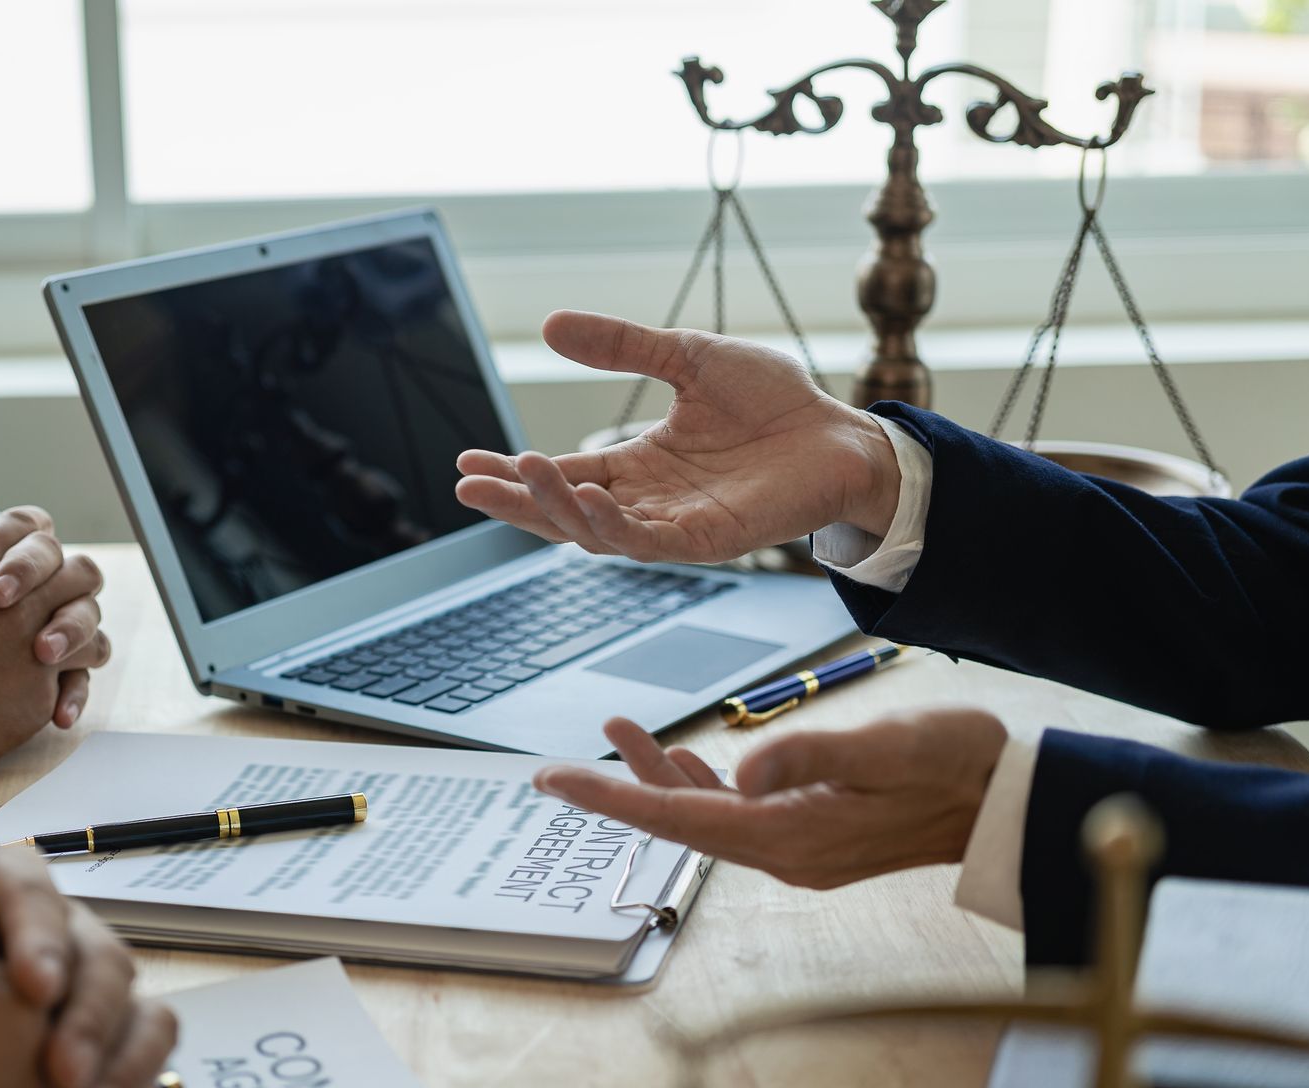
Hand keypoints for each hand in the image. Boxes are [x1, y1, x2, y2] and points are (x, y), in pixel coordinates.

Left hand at [0, 847, 178, 1087]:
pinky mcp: (93, 1058)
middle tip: (61, 1074)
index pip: (30, 888)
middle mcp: (44, 938)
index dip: (42, 932)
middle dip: (91, 1014)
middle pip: (101, 953)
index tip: (32, 988)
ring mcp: (75, 1000)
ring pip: (138, 1011)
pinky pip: (142, 1072)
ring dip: (122, 1063)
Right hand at [456, 311, 899, 563]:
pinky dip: (611, 523)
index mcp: (637, 465)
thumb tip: (552, 324)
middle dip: (515, 500)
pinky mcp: (707, 541)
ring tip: (519, 473)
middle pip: (564, 510)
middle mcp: (647, 502)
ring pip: (595, 532)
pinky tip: (587, 498)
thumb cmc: (773, 404)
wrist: (841, 434)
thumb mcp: (687, 357)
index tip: (467, 459)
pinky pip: (646, 541)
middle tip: (467, 483)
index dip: (515, 471)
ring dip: (554, 507)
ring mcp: (674, 526)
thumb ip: (623, 346)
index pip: (562, 473)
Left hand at [532, 711, 1006, 889]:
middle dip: (617, 790)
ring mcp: (798, 848)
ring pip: (704, 816)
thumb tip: (740, 769)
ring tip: (618, 729)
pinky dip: (701, 786)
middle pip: (678, 822)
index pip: (676, 817)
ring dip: (658, 778)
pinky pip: (736, 816)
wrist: (1006, 802)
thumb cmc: (954, 765)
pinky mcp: (812, 836)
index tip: (553, 782)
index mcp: (790, 835)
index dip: (609, 798)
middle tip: (555, 770)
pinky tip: (687, 762)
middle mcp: (784, 853)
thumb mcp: (883, 747)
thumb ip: (810, 756)